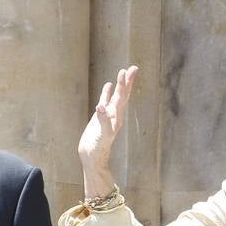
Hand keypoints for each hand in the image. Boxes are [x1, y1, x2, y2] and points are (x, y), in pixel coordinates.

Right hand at [79, 66, 137, 184]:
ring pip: (116, 96)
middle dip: (127, 81)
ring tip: (123, 72)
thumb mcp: (102, 134)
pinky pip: (105, 101)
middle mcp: (115, 114)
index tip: (127, 71)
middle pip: (123, 94)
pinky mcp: (100, 117)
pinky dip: (107, 93)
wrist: (93, 157)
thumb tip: (101, 107)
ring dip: (119, 85)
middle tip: (133, 68)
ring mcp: (108, 115)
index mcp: (117, 116)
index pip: (122, 97)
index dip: (125, 84)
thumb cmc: (98, 148)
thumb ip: (103, 120)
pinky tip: (108, 85)